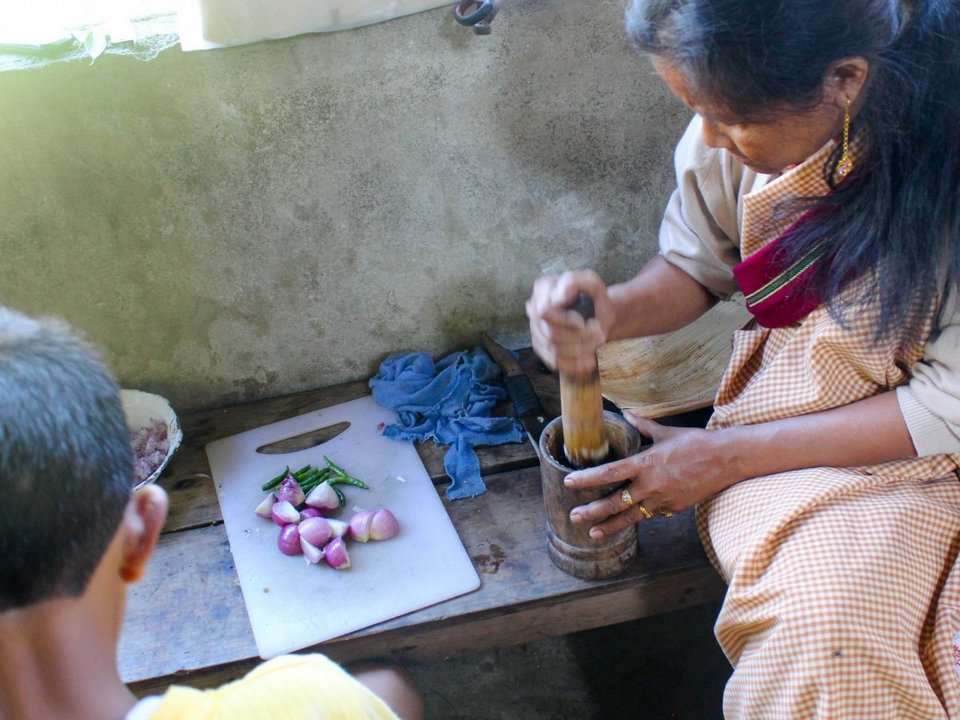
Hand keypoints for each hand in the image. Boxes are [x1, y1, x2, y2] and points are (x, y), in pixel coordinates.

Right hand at [525, 270, 616, 374]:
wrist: (597, 315)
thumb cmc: (594, 299)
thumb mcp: (592, 284)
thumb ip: (577, 282)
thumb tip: (561, 295)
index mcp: (542, 289)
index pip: (545, 313)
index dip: (565, 321)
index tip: (583, 323)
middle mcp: (533, 308)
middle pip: (550, 334)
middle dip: (579, 338)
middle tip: (599, 335)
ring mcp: (534, 329)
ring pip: (553, 349)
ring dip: (580, 350)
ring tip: (597, 344)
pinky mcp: (540, 347)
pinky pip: (554, 361)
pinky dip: (574, 363)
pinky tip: (588, 360)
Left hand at [565, 413, 739, 539]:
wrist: (726, 460)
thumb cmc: (696, 442)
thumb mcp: (666, 432)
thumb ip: (643, 426)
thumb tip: (627, 414)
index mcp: (645, 463)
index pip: (609, 473)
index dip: (587, 479)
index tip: (569, 482)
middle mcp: (650, 485)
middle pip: (614, 502)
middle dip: (592, 511)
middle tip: (574, 516)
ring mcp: (662, 500)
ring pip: (630, 517)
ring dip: (609, 525)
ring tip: (592, 532)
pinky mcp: (673, 509)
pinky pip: (649, 515)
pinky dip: (636, 517)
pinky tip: (625, 522)